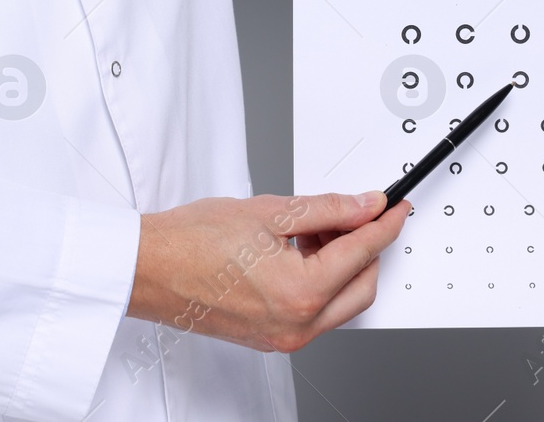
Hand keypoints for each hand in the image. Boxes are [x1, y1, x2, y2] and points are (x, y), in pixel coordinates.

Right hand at [127, 191, 409, 352]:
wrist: (149, 268)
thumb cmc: (192, 242)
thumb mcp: (269, 211)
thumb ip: (327, 209)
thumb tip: (364, 206)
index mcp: (301, 293)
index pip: (362, 253)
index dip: (384, 224)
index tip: (394, 208)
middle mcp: (297, 325)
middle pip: (362, 286)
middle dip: (366, 248)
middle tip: (352, 214)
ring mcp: (283, 337)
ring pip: (340, 302)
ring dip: (341, 265)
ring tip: (315, 229)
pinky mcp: (270, 338)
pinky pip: (314, 312)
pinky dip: (319, 282)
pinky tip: (300, 251)